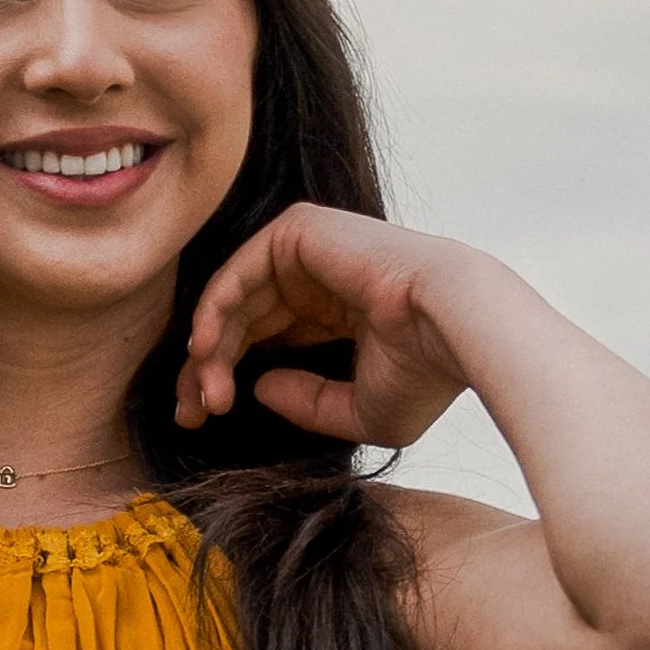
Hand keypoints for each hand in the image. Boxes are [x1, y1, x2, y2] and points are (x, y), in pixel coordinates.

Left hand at [174, 206, 490, 448]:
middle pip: (239, 322)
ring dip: (210, 349)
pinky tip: (205, 349)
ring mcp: (309, 251)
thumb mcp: (356, 412)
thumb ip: (304, 403)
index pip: (263, 340)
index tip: (204, 418)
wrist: (456, 330)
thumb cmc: (426, 374)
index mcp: (337, 313)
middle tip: (193, 413)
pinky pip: (238, 270)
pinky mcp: (299, 230)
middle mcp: (319, 279)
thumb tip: (257, 388)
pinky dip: (215, 308)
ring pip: (233, 299)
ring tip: (205, 394)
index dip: (226, 379)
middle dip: (208, 369)